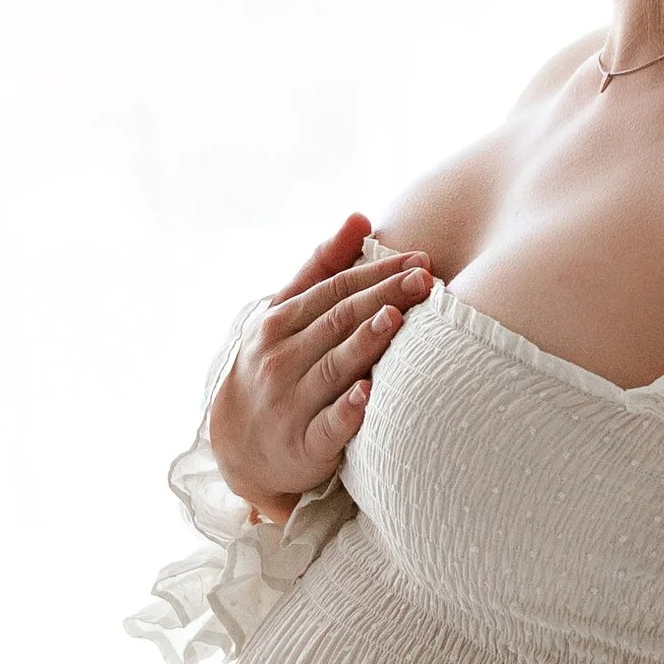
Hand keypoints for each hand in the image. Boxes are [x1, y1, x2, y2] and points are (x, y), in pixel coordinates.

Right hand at [208, 213, 431, 521]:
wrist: (238, 445)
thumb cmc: (276, 365)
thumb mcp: (286, 315)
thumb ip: (323, 267)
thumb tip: (361, 216)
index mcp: (278, 322)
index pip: (335, 290)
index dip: (377, 273)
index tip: (418, 260)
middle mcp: (280, 358)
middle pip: (338, 322)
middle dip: (383, 298)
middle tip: (424, 281)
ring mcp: (289, 403)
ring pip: (332, 368)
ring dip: (364, 344)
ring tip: (395, 320)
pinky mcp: (303, 446)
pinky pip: (327, 427)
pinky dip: (346, 411)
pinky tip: (368, 395)